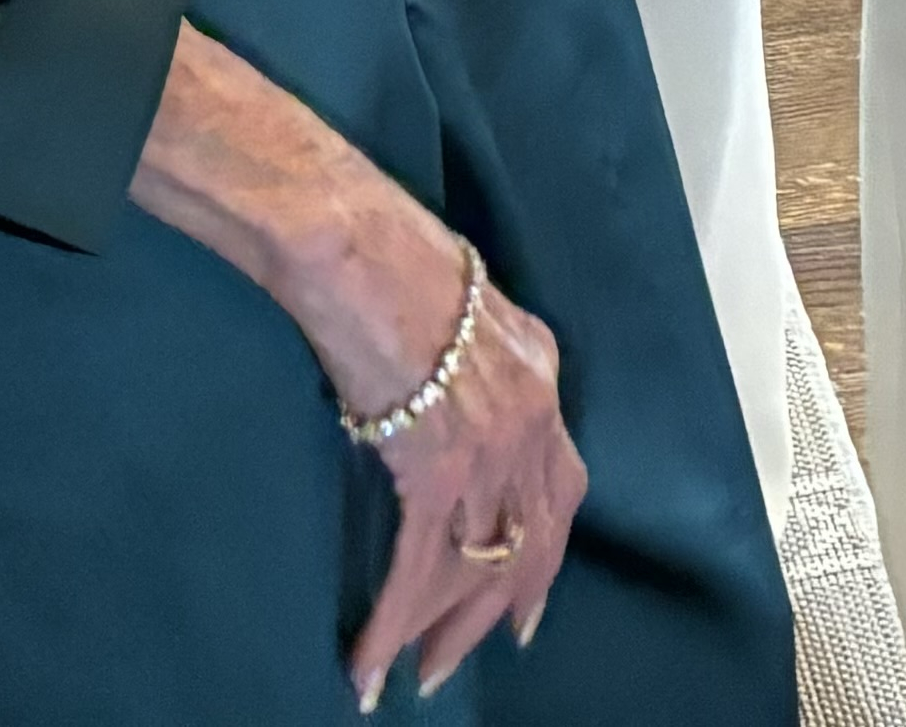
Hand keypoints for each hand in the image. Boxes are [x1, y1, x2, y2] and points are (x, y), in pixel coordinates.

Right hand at [121, 27, 581, 706]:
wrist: (345, 231)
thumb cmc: (380, 246)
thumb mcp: (454, 300)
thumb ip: (465, 357)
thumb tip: (436, 396)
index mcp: (538, 367)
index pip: (560, 484)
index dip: (544, 554)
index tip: (523, 606)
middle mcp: (531, 411)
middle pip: (532, 540)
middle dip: (499, 610)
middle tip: (463, 659)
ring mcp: (490, 442)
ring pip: (479, 565)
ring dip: (444, 630)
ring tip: (414, 674)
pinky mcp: (436, 463)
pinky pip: (421, 566)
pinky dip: (394, 623)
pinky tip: (369, 662)